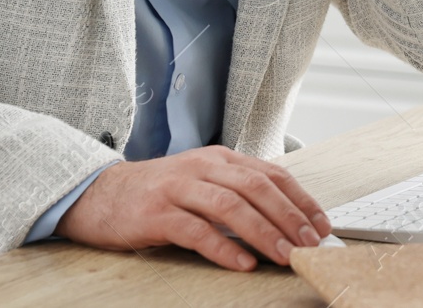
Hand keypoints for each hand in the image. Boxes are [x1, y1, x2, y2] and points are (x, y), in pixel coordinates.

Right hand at [53, 145, 330, 269]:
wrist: (101, 195)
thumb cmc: (158, 193)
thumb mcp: (202, 182)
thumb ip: (236, 193)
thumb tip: (283, 221)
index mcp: (219, 159)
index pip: (271, 174)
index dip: (300, 198)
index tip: (321, 223)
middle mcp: (202, 167)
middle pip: (256, 188)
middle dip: (289, 216)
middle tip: (311, 241)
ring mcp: (179, 188)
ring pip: (231, 206)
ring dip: (263, 231)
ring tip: (285, 254)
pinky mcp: (157, 213)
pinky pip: (196, 230)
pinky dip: (223, 248)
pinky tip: (242, 263)